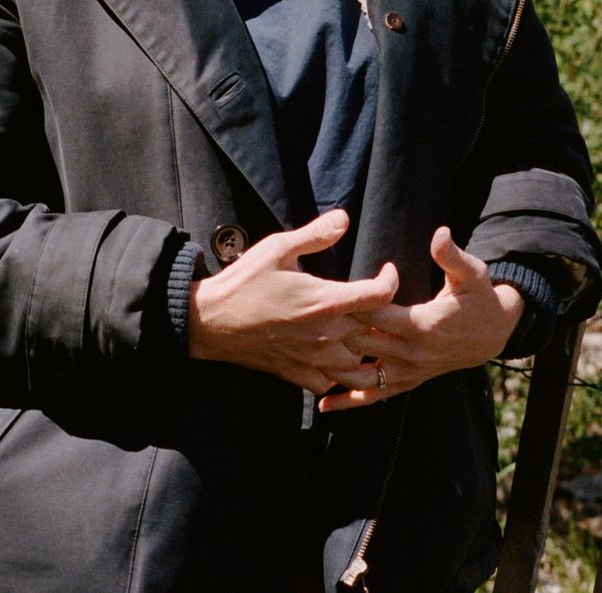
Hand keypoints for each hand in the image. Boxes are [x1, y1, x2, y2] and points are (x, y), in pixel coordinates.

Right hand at [188, 209, 399, 394]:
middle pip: (375, 333)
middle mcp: (325, 335)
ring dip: (367, 351)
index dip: (390, 281)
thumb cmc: (245, 281)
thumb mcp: (278, 247)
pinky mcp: (298, 375)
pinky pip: (331, 383)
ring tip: (366, 335)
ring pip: (359, 367)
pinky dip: (339, 375)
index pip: (378, 296)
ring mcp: (313, 360)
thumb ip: (315, 234)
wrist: (211, 321)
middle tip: (381, 304)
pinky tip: (336, 359)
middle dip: (384, 318)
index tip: (386, 271)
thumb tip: (344, 218)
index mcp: (324, 301)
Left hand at [318, 226, 523, 413]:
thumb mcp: (472, 272)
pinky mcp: (408, 383)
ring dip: (334, 370)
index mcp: (421, 325)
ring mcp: (408, 372)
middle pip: (362, 345)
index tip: (329, 291)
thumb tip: (439, 233)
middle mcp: (411, 354)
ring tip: (302, 360)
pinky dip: (349, 402)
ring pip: (363, 378)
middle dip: (334, 333)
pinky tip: (323, 404)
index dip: (353, 302)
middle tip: (303, 322)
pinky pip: (376, 397)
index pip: (376, 315)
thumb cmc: (479, 297)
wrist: (493, 334)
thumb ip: (451, 256)